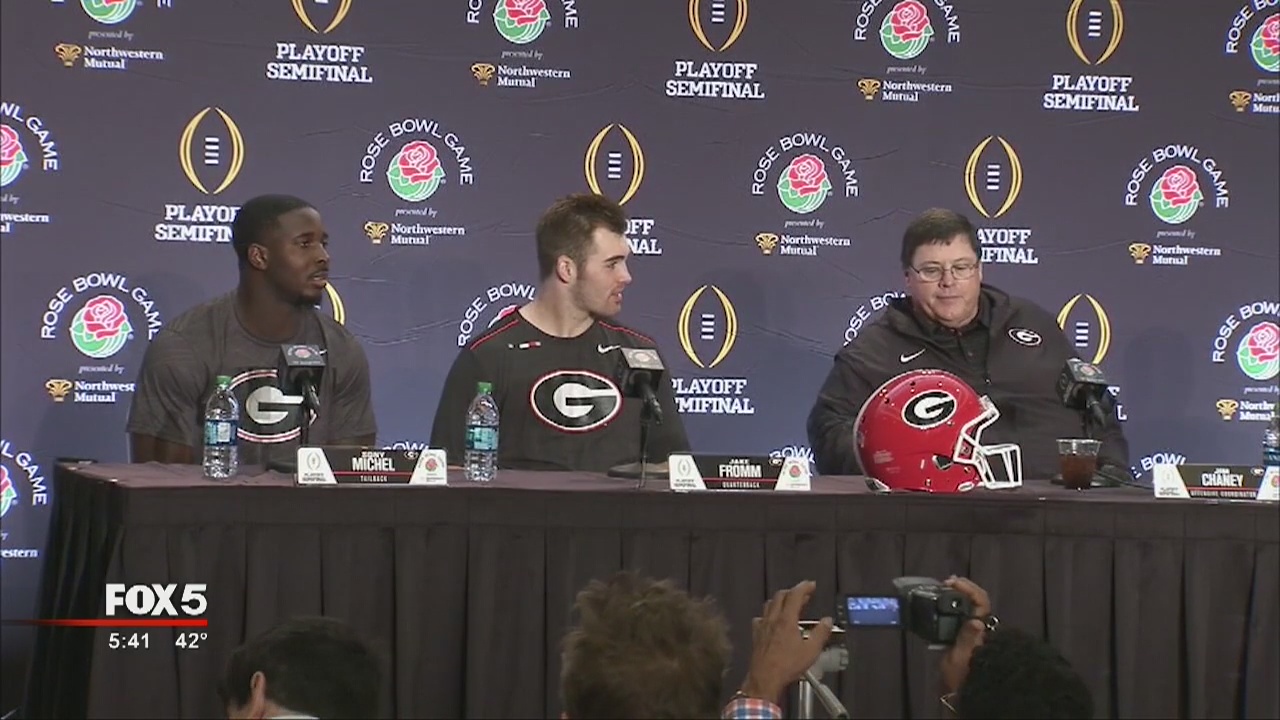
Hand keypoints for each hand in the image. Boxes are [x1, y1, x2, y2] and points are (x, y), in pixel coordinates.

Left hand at [739, 580, 833, 703]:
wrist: (765, 678)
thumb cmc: (785, 666)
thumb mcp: (810, 651)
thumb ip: (820, 634)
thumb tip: (827, 622)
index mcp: (786, 620)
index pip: (795, 595)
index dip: (804, 587)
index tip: (810, 585)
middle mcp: (772, 620)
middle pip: (781, 596)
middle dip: (793, 592)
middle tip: (803, 594)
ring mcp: (762, 627)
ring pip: (769, 605)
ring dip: (780, 600)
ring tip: (789, 604)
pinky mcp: (756, 635)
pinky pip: (760, 618)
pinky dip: (768, 615)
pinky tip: (771, 620)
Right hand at [939, 576, 991, 693]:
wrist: (959, 695)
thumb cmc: (959, 679)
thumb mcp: (958, 659)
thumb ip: (966, 640)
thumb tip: (977, 621)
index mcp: (981, 633)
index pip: (981, 603)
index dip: (969, 589)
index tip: (951, 582)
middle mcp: (982, 630)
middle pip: (979, 601)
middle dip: (965, 587)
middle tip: (947, 581)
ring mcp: (976, 633)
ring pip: (973, 607)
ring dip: (961, 594)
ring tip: (946, 587)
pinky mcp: (968, 637)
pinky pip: (966, 615)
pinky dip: (957, 604)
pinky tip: (946, 603)